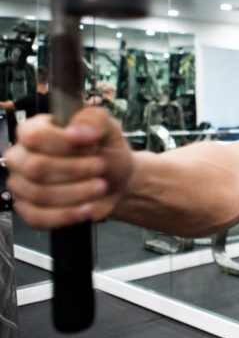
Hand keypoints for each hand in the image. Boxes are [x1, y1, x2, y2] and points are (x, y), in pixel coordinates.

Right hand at [6, 107, 132, 229]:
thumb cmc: (107, 153)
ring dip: (77, 192)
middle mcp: (23, 157)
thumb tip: (76, 130)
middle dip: (75, 170)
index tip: (91, 146)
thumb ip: (95, 120)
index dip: (63, 143)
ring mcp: (22, 185)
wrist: (117, 181)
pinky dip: (67, 214)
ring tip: (100, 186)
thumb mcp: (110, 130)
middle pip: (35, 167)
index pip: (33, 136)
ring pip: (39, 194)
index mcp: (36, 130)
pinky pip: (38, 217)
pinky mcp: (29, 210)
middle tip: (100, 167)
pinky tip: (87, 208)